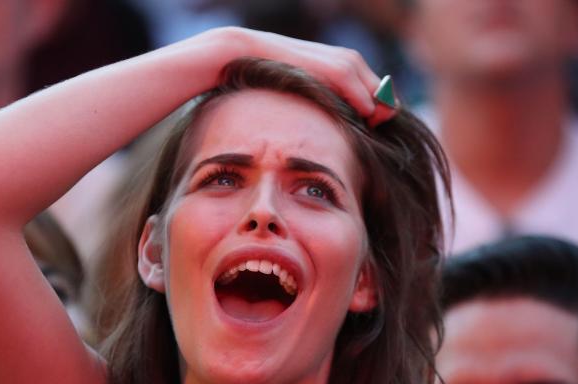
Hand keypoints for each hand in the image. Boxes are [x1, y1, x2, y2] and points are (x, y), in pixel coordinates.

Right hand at [186, 27, 396, 126]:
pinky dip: (352, 88)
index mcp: (289, 60)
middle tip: (390, 114)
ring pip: (345, 63)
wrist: (187, 66)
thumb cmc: (213, 92)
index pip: (340, 70)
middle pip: (350, 62)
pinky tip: (364, 108)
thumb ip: (278, 114)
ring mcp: (291, 47)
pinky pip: (331, 69)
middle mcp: (295, 49)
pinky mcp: (290, 52)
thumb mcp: (254, 106)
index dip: (362, 89)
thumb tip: (290, 142)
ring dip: (368, 88)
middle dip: (374, 87)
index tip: (377, 114)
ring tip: (381, 114)